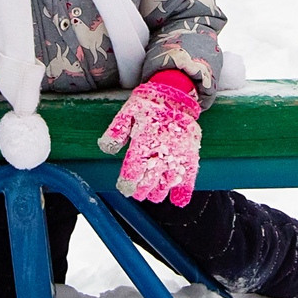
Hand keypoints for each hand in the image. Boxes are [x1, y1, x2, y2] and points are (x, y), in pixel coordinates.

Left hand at [98, 70, 201, 205]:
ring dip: (157, 193)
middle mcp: (161, 151)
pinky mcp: (190, 157)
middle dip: (140, 190)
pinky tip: (177, 200)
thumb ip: (116, 131)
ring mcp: (178, 156)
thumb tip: (106, 148)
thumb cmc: (150, 105)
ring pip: (166, 184)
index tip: (125, 188)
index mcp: (144, 140)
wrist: (178, 97)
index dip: (127, 183)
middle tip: (137, 192)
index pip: (133, 170)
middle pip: (148, 181)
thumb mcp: (128, 112)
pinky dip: (183, 193)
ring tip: (152, 193)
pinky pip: (188, 180)